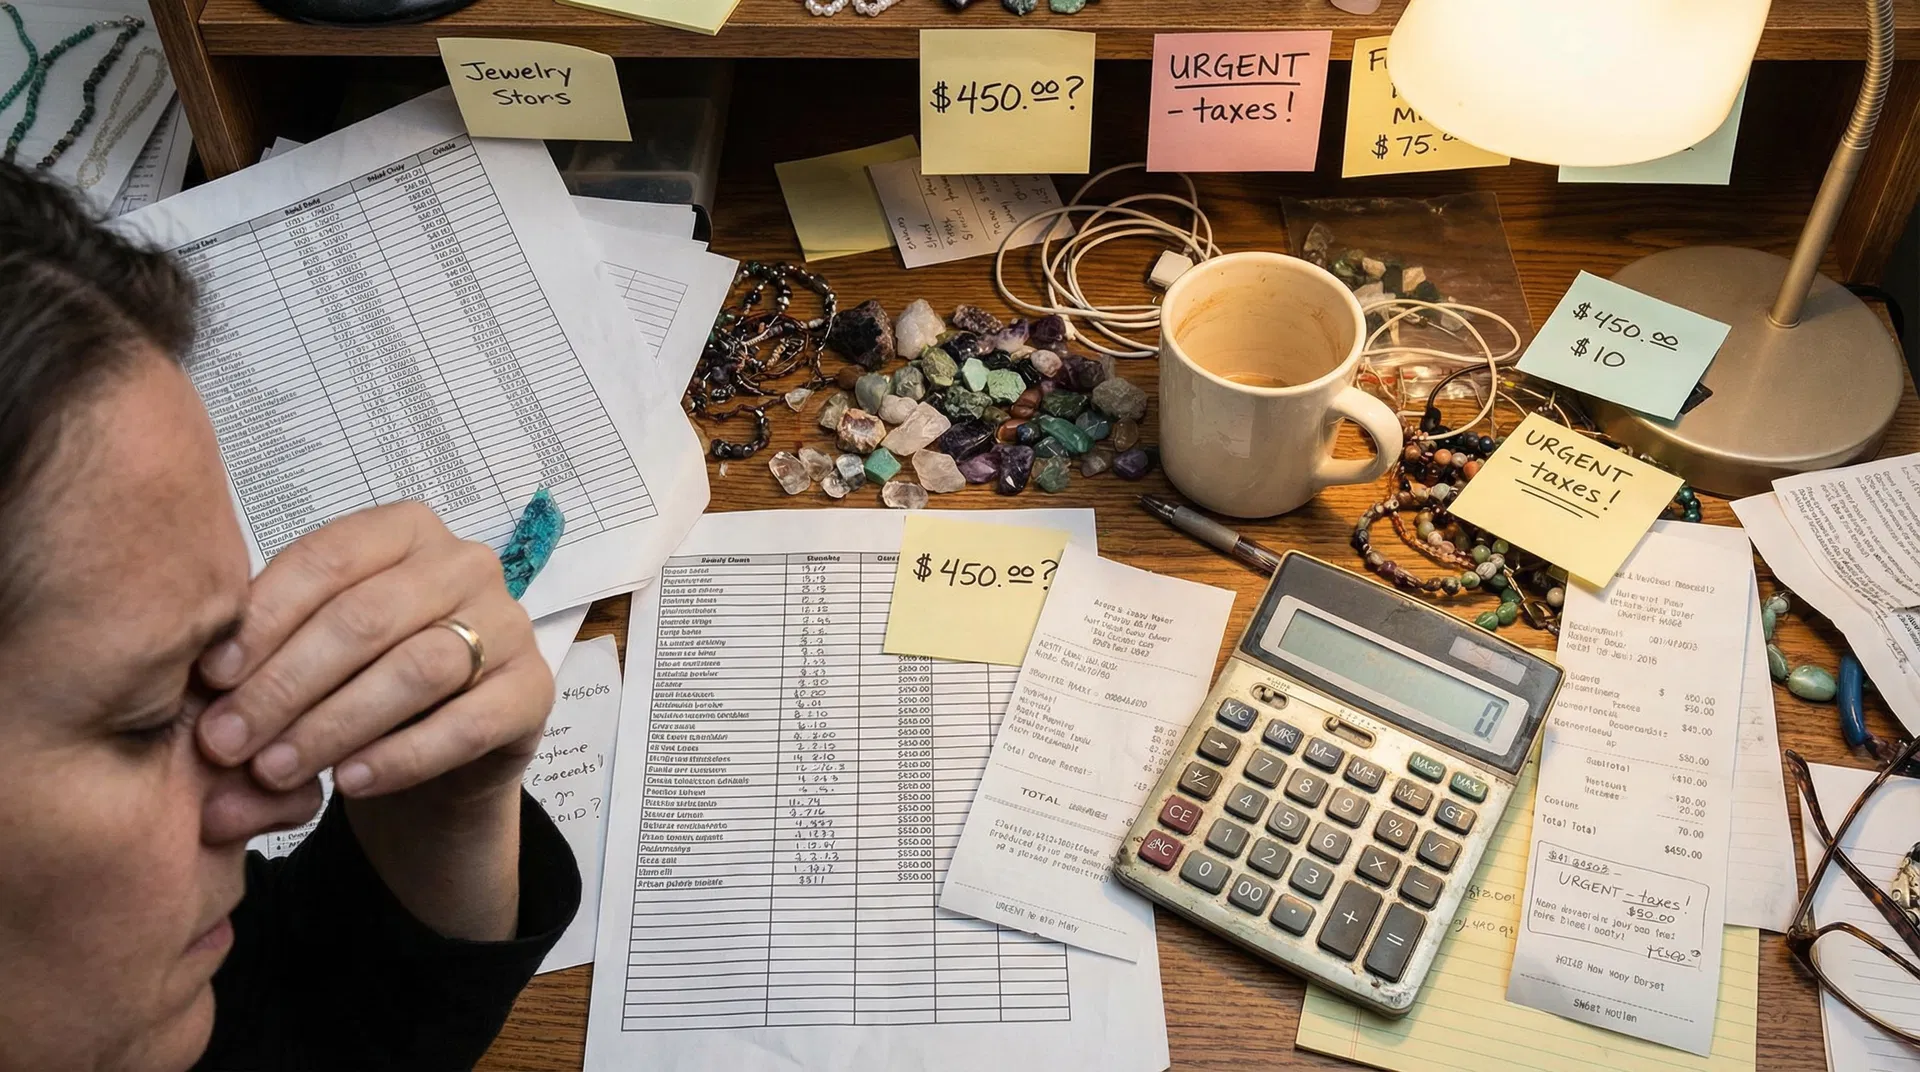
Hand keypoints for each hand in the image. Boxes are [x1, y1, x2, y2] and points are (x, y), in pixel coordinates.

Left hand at [196, 502, 553, 808]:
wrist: (442, 752)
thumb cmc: (363, 682)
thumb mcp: (311, 653)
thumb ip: (265, 659)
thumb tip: (203, 701)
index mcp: (405, 531)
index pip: (328, 560)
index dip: (262, 620)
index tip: (209, 680)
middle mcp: (466, 563)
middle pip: (367, 617)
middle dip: (286, 684)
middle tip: (226, 745)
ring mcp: (509, 624)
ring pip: (418, 668)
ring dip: (335, 724)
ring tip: (275, 771)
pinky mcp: (534, 690)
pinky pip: (468, 723)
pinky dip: (402, 756)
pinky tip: (350, 783)